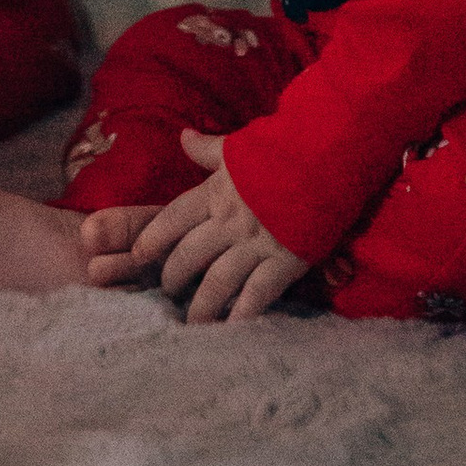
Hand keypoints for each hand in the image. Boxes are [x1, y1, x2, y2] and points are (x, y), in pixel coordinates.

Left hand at [121, 131, 309, 323]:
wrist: (326, 157)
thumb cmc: (281, 151)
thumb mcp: (239, 147)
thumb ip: (208, 149)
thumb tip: (183, 136)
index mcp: (216, 192)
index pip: (173, 219)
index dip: (152, 239)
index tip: (138, 256)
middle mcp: (230, 221)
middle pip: (190, 255)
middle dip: (173, 276)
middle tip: (166, 292)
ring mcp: (257, 244)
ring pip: (218, 281)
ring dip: (201, 304)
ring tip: (192, 322)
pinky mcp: (285, 261)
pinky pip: (258, 293)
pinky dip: (243, 313)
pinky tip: (231, 329)